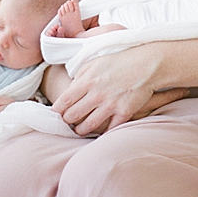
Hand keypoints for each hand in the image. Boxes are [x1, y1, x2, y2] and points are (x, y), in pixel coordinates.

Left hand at [51, 44, 187, 135]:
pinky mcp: (124, 112)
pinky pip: (110, 128)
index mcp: (87, 81)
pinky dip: (103, 133)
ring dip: (81, 130)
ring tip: (78, 131)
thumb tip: (70, 89)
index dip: (56, 110)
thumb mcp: (94, 63)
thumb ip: (80, 76)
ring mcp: (111, 105)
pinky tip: (98, 134)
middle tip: (65, 124)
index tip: (53, 115)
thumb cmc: (118, 62)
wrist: (145, 65)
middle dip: (66, 121)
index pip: (65, 100)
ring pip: (89, 125)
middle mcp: (97, 94)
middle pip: (73, 115)